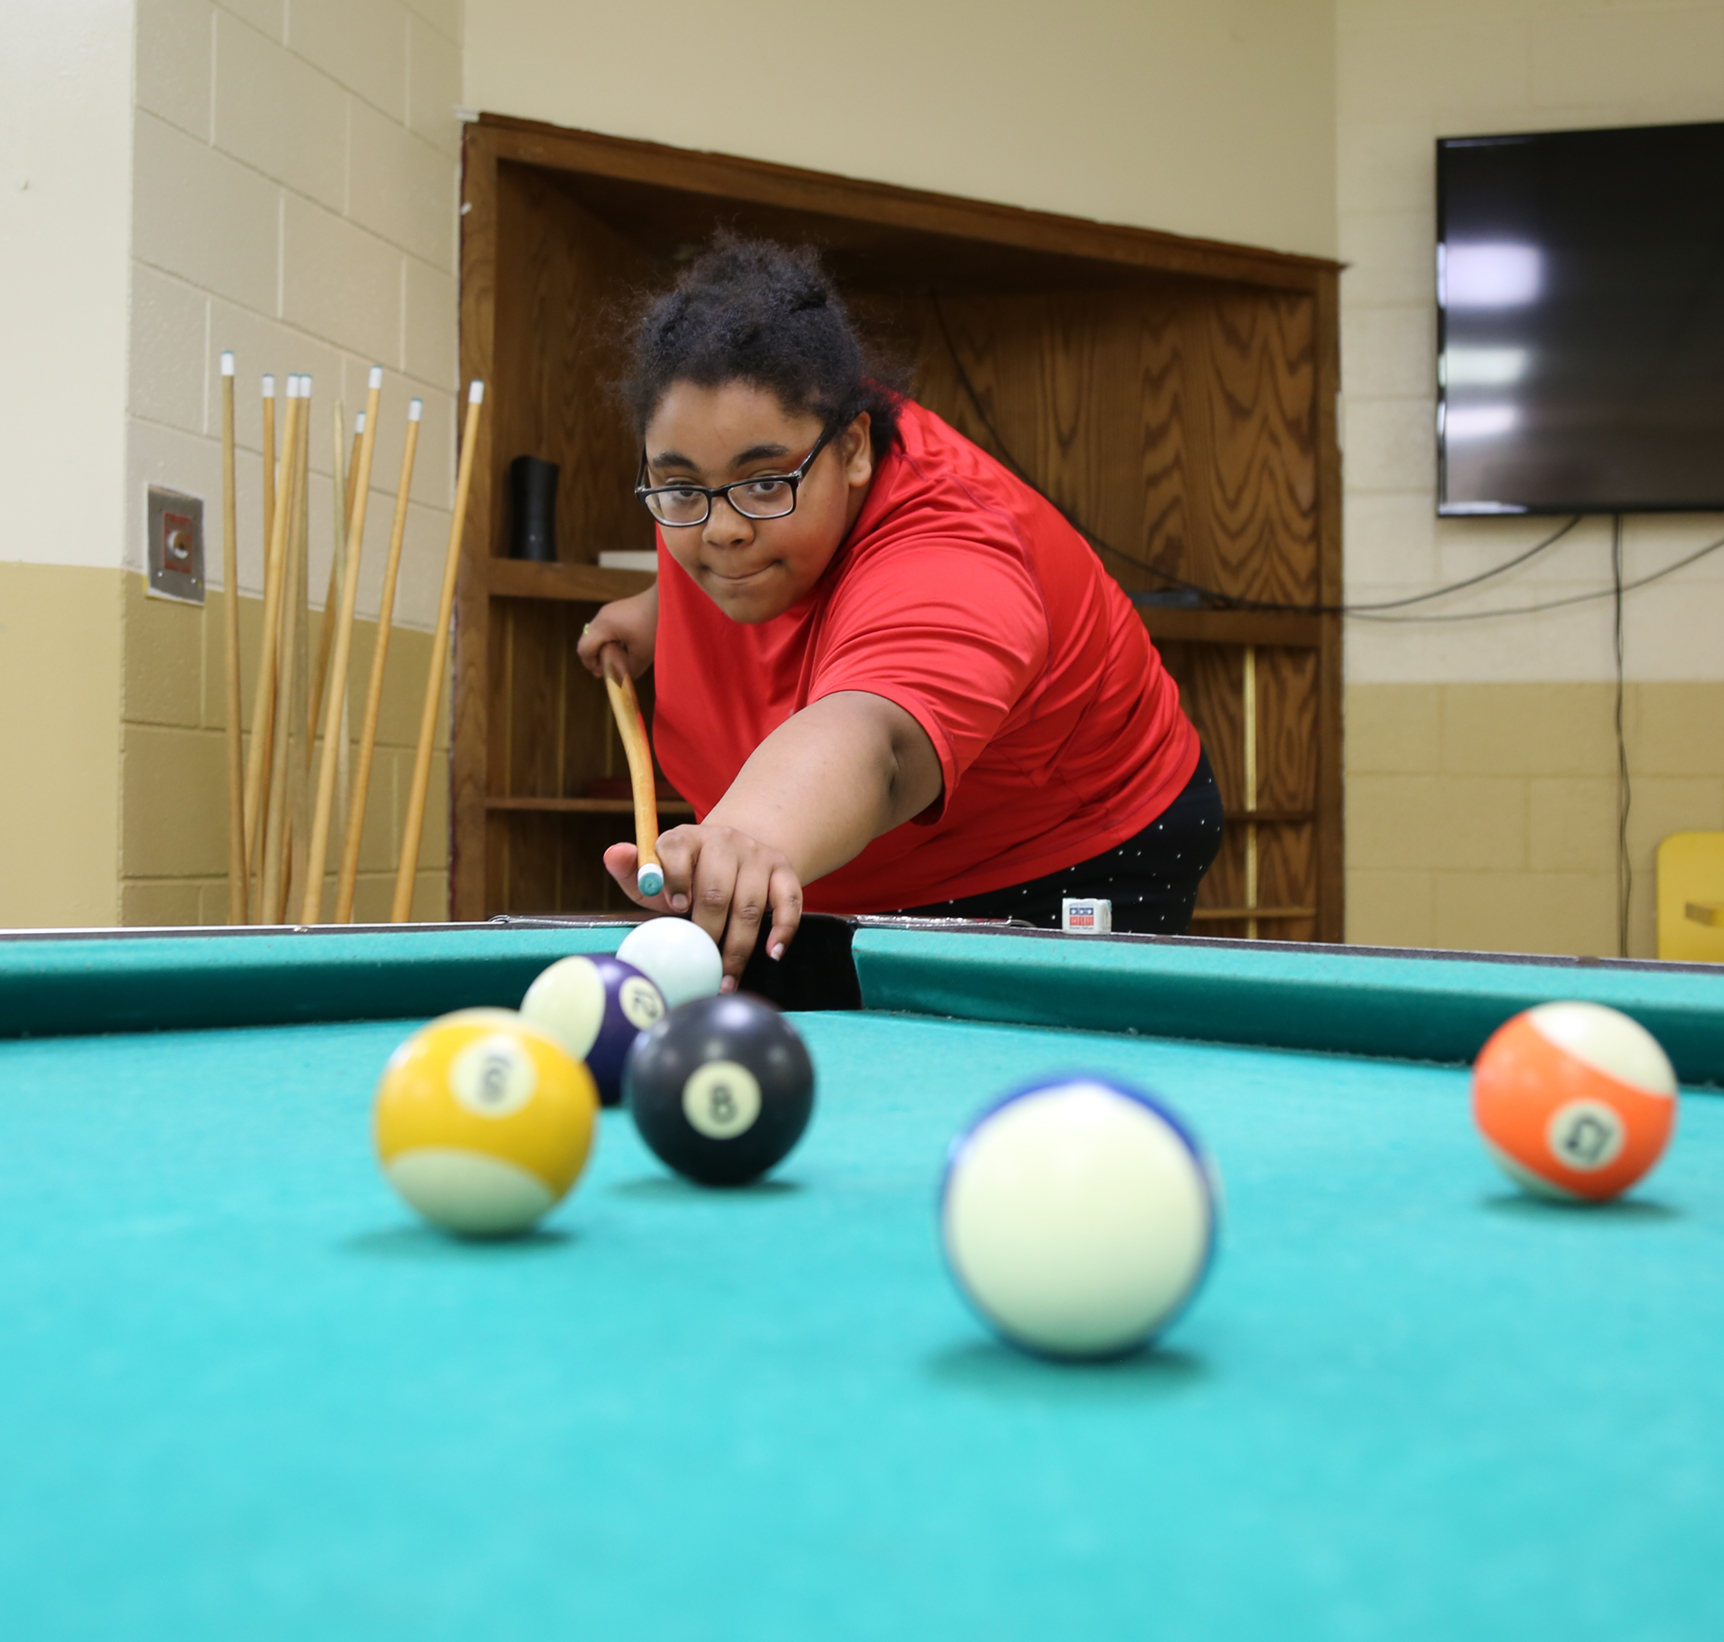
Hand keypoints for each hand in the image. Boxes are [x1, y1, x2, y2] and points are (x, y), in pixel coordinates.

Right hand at [577, 585, 657, 679]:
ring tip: (619, 657)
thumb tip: (623, 679)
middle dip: (595, 657)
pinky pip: (604, 627)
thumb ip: (630, 670)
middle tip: (608, 668)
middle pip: (587, 640)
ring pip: (595, 634)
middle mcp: (601, 616)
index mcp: (604, 626)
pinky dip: (609, 639)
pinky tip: (625, 645)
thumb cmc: (654, 626)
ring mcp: (608, 611)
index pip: (584, 649)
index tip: (603, 674)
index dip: (590, 665)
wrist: (668, 600)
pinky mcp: (616, 609)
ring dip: (603, 647)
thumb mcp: (642, 655)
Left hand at [603, 823, 803, 990]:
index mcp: (686, 838)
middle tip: (700, 967)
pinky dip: (783, 930)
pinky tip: (772, 953)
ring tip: (726, 979)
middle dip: (707, 933)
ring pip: (750, 905)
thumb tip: (614, 854)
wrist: (736, 851)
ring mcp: (757, 856)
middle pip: (716, 890)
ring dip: (738, 948)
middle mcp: (724, 841)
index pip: (676, 849)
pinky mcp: (783, 871)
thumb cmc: (688, 874)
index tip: (675, 909)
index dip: (674, 880)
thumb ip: (633, 871)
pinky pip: (790, 901)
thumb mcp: (657, 871)